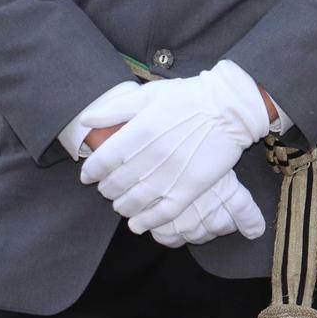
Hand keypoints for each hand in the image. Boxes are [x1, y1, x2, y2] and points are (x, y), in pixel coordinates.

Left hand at [79, 61, 270, 234]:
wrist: (230, 108)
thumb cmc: (189, 97)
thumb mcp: (149, 95)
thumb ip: (115, 109)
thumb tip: (87, 119)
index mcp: (139, 131)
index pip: (102, 162)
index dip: (91, 172)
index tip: (89, 176)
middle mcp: (151, 156)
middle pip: (115, 184)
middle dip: (106, 189)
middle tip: (107, 189)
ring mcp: (171, 175)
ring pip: (134, 202)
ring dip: (122, 206)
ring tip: (121, 204)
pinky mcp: (189, 188)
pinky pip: (161, 214)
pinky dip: (145, 222)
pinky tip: (137, 223)